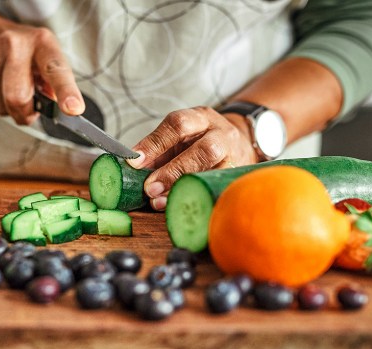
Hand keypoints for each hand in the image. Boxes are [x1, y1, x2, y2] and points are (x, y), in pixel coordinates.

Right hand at [0, 4, 83, 123]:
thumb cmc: (25, 54)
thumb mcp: (46, 59)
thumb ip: (55, 85)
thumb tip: (57, 109)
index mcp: (42, 42)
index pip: (55, 70)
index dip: (66, 92)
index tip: (73, 109)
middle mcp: (14, 44)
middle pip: (18, 98)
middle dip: (24, 114)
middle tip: (28, 110)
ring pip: (0, 105)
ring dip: (8, 108)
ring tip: (10, 89)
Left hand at [126, 107, 258, 209]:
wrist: (239, 143)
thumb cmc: (200, 142)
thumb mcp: (180, 137)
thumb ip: (157, 151)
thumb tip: (132, 169)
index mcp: (201, 118)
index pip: (178, 124)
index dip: (155, 144)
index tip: (135, 162)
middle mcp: (221, 134)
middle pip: (203, 150)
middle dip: (173, 171)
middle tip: (150, 188)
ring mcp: (233, 157)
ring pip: (213, 172)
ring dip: (182, 188)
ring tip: (159, 201)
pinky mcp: (236, 177)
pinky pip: (215, 190)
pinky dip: (194, 199)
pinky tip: (178, 207)